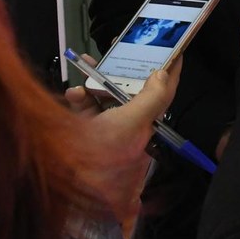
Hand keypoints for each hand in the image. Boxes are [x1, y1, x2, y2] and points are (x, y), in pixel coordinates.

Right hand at [64, 57, 179, 220]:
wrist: (64, 188)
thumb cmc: (101, 159)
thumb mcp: (129, 125)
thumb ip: (149, 100)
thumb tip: (162, 76)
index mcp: (143, 130)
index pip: (162, 97)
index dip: (170, 74)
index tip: (175, 51)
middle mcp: (127, 132)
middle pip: (130, 94)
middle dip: (122, 71)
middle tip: (118, 50)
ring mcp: (105, 135)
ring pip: (105, 99)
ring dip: (95, 82)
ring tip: (86, 66)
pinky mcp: (84, 137)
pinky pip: (86, 112)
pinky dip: (79, 99)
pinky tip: (73, 94)